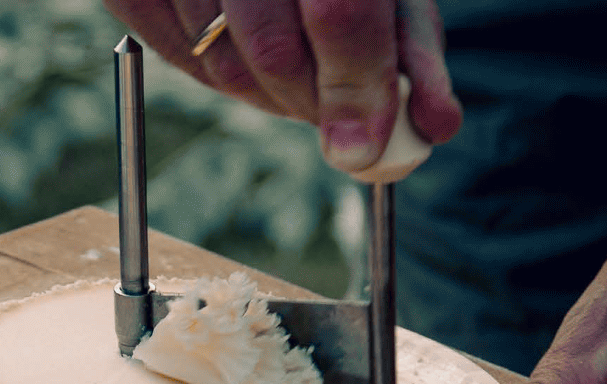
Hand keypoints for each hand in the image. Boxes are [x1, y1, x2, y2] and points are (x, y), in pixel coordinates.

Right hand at [101, 0, 460, 174]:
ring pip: (219, 65)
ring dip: (265, 96)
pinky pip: (170, 56)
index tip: (365, 147)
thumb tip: (436, 125)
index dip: (356, 86)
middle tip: (333, 115)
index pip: (340, 11)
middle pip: (272, 51)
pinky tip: (240, 56)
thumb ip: (412, 50)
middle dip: (311, 104)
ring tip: (292, 78)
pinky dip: (211, 75)